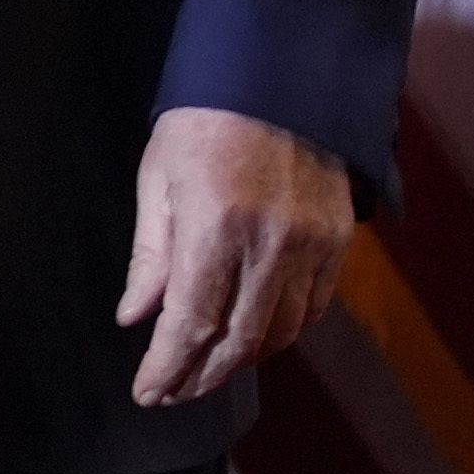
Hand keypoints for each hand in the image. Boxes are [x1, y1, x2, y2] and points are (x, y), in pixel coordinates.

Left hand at [120, 104, 354, 406]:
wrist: (280, 79)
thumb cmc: (202, 124)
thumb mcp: (158, 181)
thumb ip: (150, 256)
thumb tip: (136, 318)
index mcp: (215, 228)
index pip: (190, 323)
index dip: (168, 367)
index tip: (147, 393)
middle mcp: (269, 246)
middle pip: (238, 340)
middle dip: (200, 376)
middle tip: (172, 393)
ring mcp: (311, 247)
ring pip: (279, 333)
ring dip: (241, 360)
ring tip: (206, 369)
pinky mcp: (338, 242)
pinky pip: (311, 308)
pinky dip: (281, 333)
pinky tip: (253, 337)